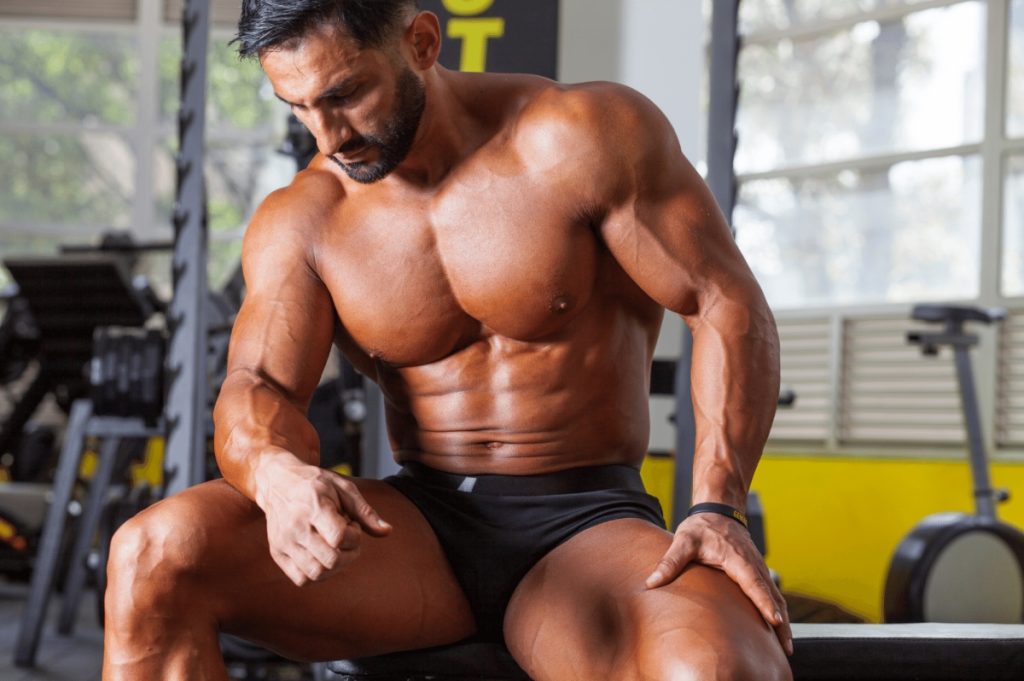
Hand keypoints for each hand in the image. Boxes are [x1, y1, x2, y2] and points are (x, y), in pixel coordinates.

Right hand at [257, 463, 391, 585]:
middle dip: (349, 554)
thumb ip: (366, 512)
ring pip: (316, 574)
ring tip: (334, 547)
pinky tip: (322, 556)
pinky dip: (318, 574)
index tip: (352, 524)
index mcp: (313, 507)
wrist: (278, 482)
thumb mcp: (344, 488)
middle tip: (347, 539)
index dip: (354, 536)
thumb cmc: (316, 484)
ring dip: (335, 567)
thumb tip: (388, 532)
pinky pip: (301, 579)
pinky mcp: (277, 553)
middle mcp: (295, 527)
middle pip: (330, 560)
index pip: (338, 538)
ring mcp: (283, 543)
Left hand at [645, 512, 792, 655]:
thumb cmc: (701, 527)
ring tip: (787, 647)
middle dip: (781, 622)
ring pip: (777, 597)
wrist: (718, 510)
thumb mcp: (683, 541)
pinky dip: (779, 611)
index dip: (764, 602)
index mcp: (738, 559)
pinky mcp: (759, 572)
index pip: (754, 583)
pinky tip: (780, 630)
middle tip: (786, 648)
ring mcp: (760, 569)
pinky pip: (773, 594)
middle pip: (772, 596)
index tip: (775, 620)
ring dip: (784, 621)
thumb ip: (669, 562)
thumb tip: (651, 583)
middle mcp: (754, 565)